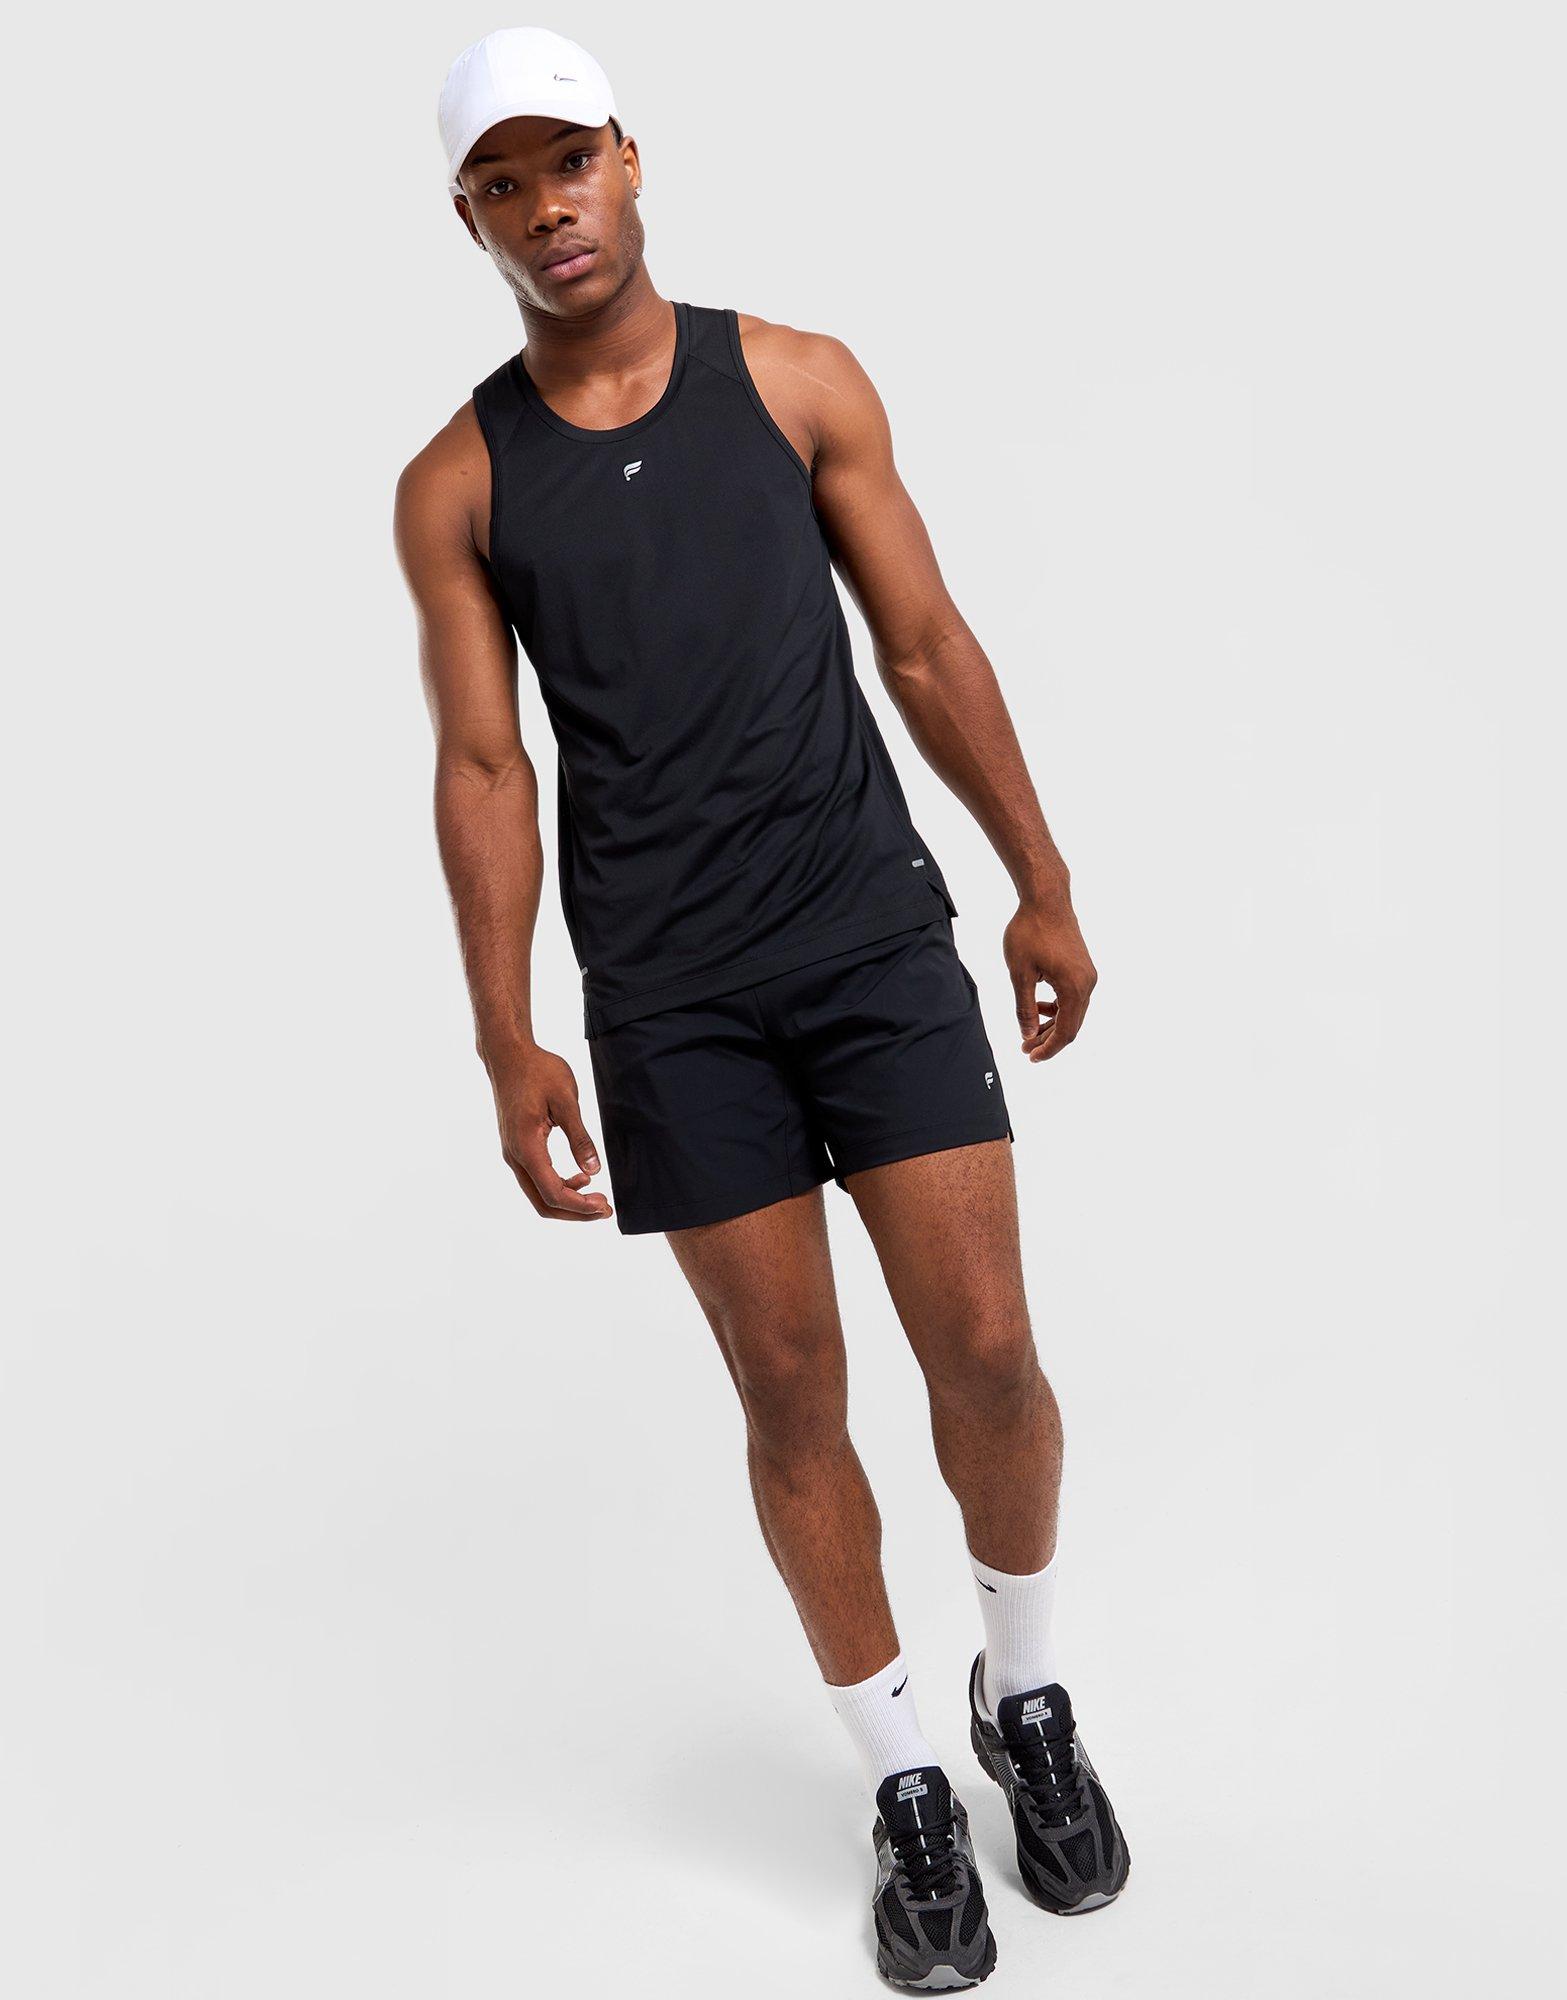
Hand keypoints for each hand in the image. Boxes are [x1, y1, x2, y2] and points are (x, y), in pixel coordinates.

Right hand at [487, 1044, 612, 1219]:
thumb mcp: (566, 1101)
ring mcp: (513, 1152)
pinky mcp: (517, 1146)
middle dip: (575, 1212)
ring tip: (596, 1196)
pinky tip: (580, 1176)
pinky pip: (536, 1177)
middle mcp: (515, 1155)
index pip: (552, 1192)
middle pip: (542, 1202)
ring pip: (538, 1193)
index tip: (604, 1205)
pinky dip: (558, 1184)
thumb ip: (580, 1138)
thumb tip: (594, 1170)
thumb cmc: (538, 1071)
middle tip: (605, 1210)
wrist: (508, 1055)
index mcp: (527, 1146)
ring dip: (567, 1200)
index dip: (579, 1206)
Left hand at [1004, 894, 1097, 1062]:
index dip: (1048, 1048)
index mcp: (1074, 988)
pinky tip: (1039, 1005)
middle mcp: (1087, 983)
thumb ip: (1025, 1007)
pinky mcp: (1083, 967)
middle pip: (1072, 1024)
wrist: (1046, 899)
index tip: (1030, 1057)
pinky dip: (1058, 1007)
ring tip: (1029, 1030)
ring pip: (1073, 1011)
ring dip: (1052, 1024)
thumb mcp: (1020, 973)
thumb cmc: (1030, 931)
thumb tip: (1028, 1034)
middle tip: (1024, 1047)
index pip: (1066, 1031)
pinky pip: (1073, 997)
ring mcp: (1088, 974)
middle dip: (1048, 1039)